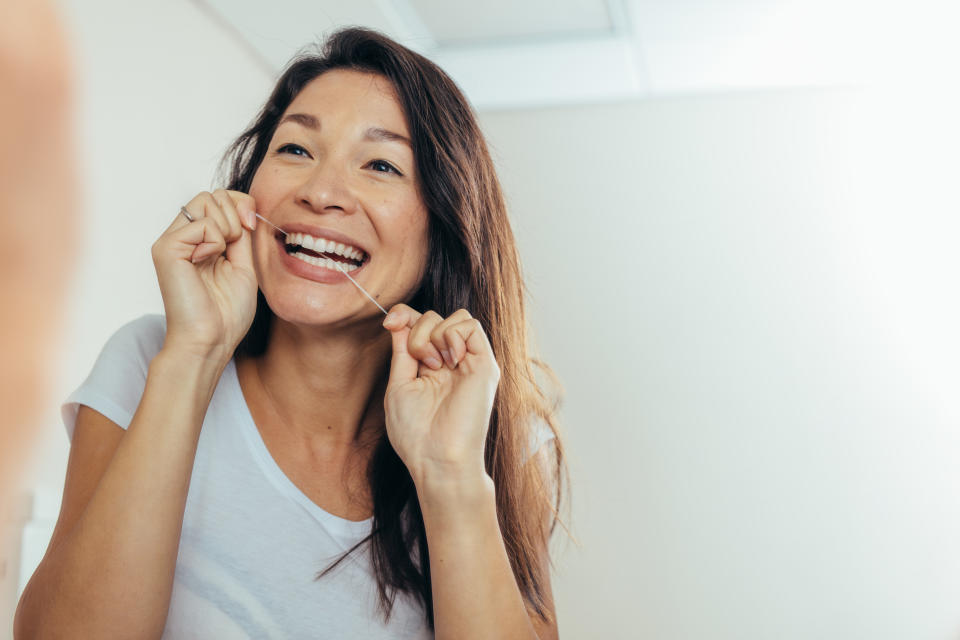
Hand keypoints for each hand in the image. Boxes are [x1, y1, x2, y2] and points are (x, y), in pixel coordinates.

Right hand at [151, 189, 257, 363]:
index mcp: (199, 242)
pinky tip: (206, 262)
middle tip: (235, 246)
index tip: (251, 226)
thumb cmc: (226, 313)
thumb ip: (241, 235)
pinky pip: (201, 223)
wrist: (211, 341)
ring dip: (226, 227)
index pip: (218, 199)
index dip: (240, 204)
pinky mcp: (165, 249)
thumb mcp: (243, 265)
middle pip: (211, 194)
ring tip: (220, 256)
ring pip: (205, 200)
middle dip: (235, 214)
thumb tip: (244, 206)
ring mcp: (171, 241)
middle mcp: (181, 237)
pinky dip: (215, 241)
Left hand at [381, 304, 500, 484]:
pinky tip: (449, 359)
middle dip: (417, 331)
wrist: (438, 459)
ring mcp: (469, 362)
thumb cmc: (416, 433)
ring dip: (434, 334)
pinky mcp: (485, 365)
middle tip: (419, 363)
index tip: (389, 323)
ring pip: (455, 316)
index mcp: (431, 366)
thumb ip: (402, 350)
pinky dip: (453, 334)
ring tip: (434, 365)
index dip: (404, 315)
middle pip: (434, 316)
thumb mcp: (399, 385)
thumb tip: (399, 319)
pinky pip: (471, 325)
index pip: (420, 324)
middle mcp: (452, 361)